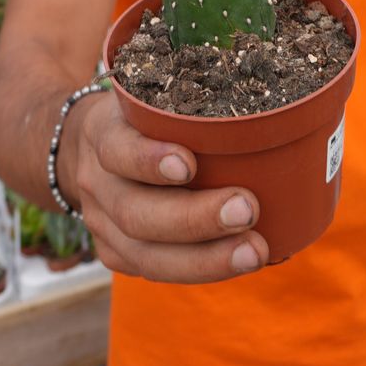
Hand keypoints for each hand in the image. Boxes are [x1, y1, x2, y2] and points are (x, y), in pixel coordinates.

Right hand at [63, 92, 268, 283]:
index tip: (189, 164)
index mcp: (102, 133)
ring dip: (205, 257)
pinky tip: (239, 261)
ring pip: (146, 254)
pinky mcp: (115, 253)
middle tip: (247, 209)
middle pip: (135, 212)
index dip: (149, 160)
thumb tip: (275, 99)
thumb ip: (190, 100)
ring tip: (254, 250)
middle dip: (194, 218)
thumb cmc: (143, 114)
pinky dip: (201, 269)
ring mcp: (102, 224)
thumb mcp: (151, 94)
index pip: (117, 149)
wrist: (89, 145)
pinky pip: (155, 271)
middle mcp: (96, 182)